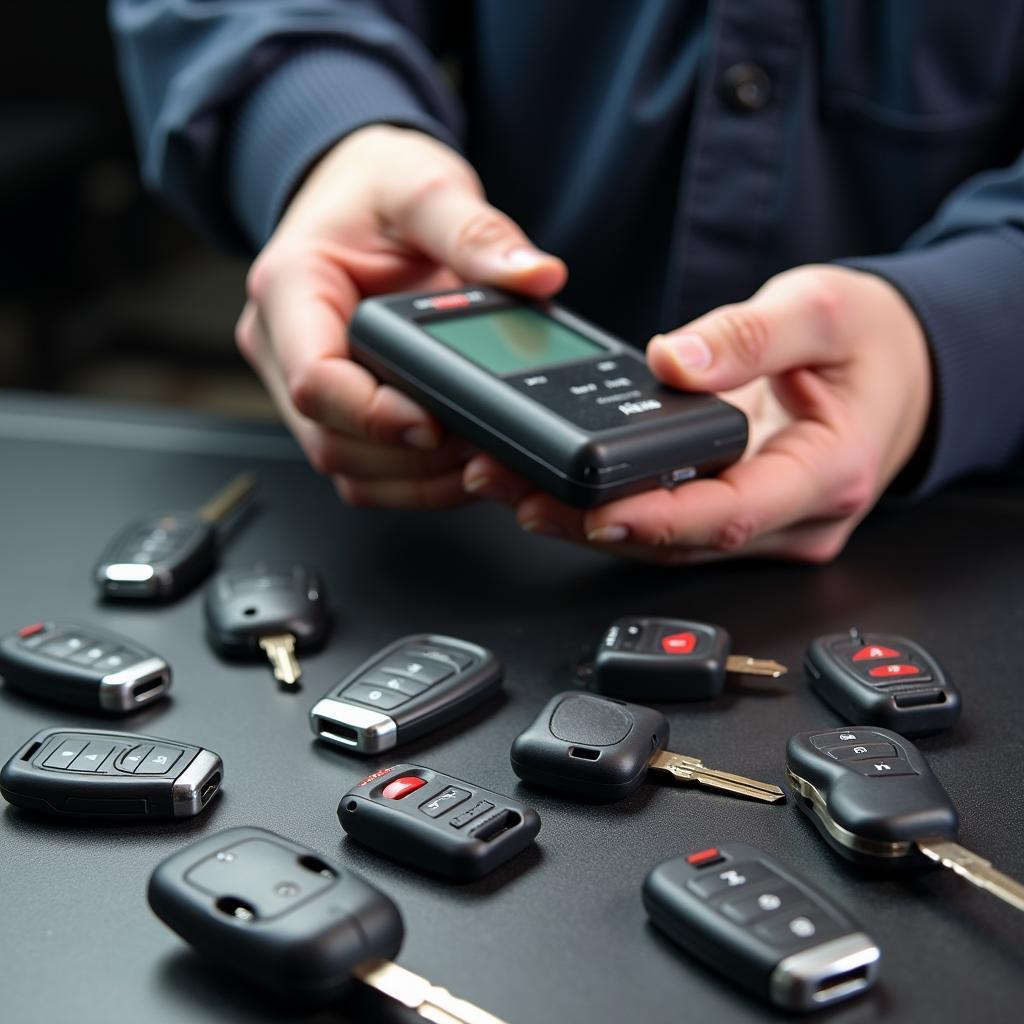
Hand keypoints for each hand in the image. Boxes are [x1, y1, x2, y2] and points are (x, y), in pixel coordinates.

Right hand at [236, 125, 565, 507]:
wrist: (358, 194)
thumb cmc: (373, 188)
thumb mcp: (426, 187)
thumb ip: (476, 232)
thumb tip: (535, 275)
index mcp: (290, 288)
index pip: (316, 381)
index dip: (377, 417)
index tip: (437, 422)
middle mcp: (281, 346)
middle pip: (332, 440)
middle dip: (413, 457)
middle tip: (484, 445)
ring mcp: (303, 385)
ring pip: (349, 467)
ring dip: (419, 478)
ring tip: (483, 456)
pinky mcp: (334, 410)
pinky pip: (366, 469)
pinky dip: (417, 479)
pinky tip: (463, 462)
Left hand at [463, 265, 932, 562]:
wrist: (904, 371)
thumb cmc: (872, 344)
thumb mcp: (822, 311)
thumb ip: (749, 334)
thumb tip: (671, 360)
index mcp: (828, 473)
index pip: (732, 513)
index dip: (657, 519)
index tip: (593, 509)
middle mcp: (796, 518)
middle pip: (684, 541)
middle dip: (593, 522)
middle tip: (515, 489)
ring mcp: (768, 527)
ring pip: (669, 545)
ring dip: (589, 523)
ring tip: (514, 488)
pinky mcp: (741, 519)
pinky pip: (673, 526)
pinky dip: (613, 511)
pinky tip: (558, 490)